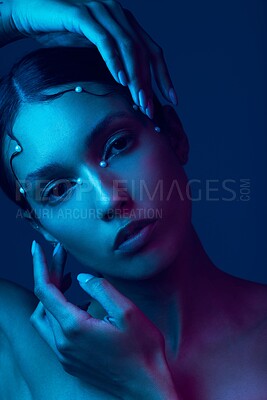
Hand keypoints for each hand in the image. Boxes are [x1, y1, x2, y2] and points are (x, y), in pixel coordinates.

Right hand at [0, 0, 177, 117]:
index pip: (152, 51)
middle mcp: (118, 13)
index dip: (163, 76)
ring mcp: (102, 10)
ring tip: (139, 100)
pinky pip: (103, 40)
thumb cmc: (60, 33)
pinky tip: (120, 79)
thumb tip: (128, 91)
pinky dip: (114, 60)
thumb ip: (112, 63)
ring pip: (127, 46)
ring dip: (135, 76)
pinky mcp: (83, 14)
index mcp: (125, 22)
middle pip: (143, 51)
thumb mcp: (92, 51)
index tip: (172, 99)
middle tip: (151, 108)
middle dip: (149, 83)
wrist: (29, 12)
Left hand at [30, 240, 178, 399]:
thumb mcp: (127, 312)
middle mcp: (62, 343)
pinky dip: (57, 311)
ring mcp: (64, 354)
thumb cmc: (142, 349)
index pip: (45, 290)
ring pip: (44, 317)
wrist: (145, 388)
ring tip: (67, 276)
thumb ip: (100, 289)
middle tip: (61, 254)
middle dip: (51, 274)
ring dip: (51, 294)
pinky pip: (53, 331)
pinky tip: (75, 303)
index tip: (37, 247)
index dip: (40, 265)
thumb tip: (81, 276)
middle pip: (44, 301)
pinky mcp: (70, 361)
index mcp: (74, 327)